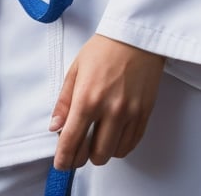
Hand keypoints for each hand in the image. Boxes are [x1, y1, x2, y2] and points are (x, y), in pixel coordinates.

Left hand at [49, 34, 164, 170]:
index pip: (72, 141)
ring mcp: (130, 113)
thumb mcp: (75, 69)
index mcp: (88, 97)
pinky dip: (120, 145)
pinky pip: (131, 144)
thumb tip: (55, 127)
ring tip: (98, 134)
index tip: (61, 163)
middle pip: (95, 155)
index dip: (64, 158)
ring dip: (103, 149)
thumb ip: (64, 101)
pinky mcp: (145, 113)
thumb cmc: (105, 48)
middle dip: (84, 155)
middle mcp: (110, 109)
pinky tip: (113, 133)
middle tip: (80, 146)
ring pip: (114, 153)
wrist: (135, 36)